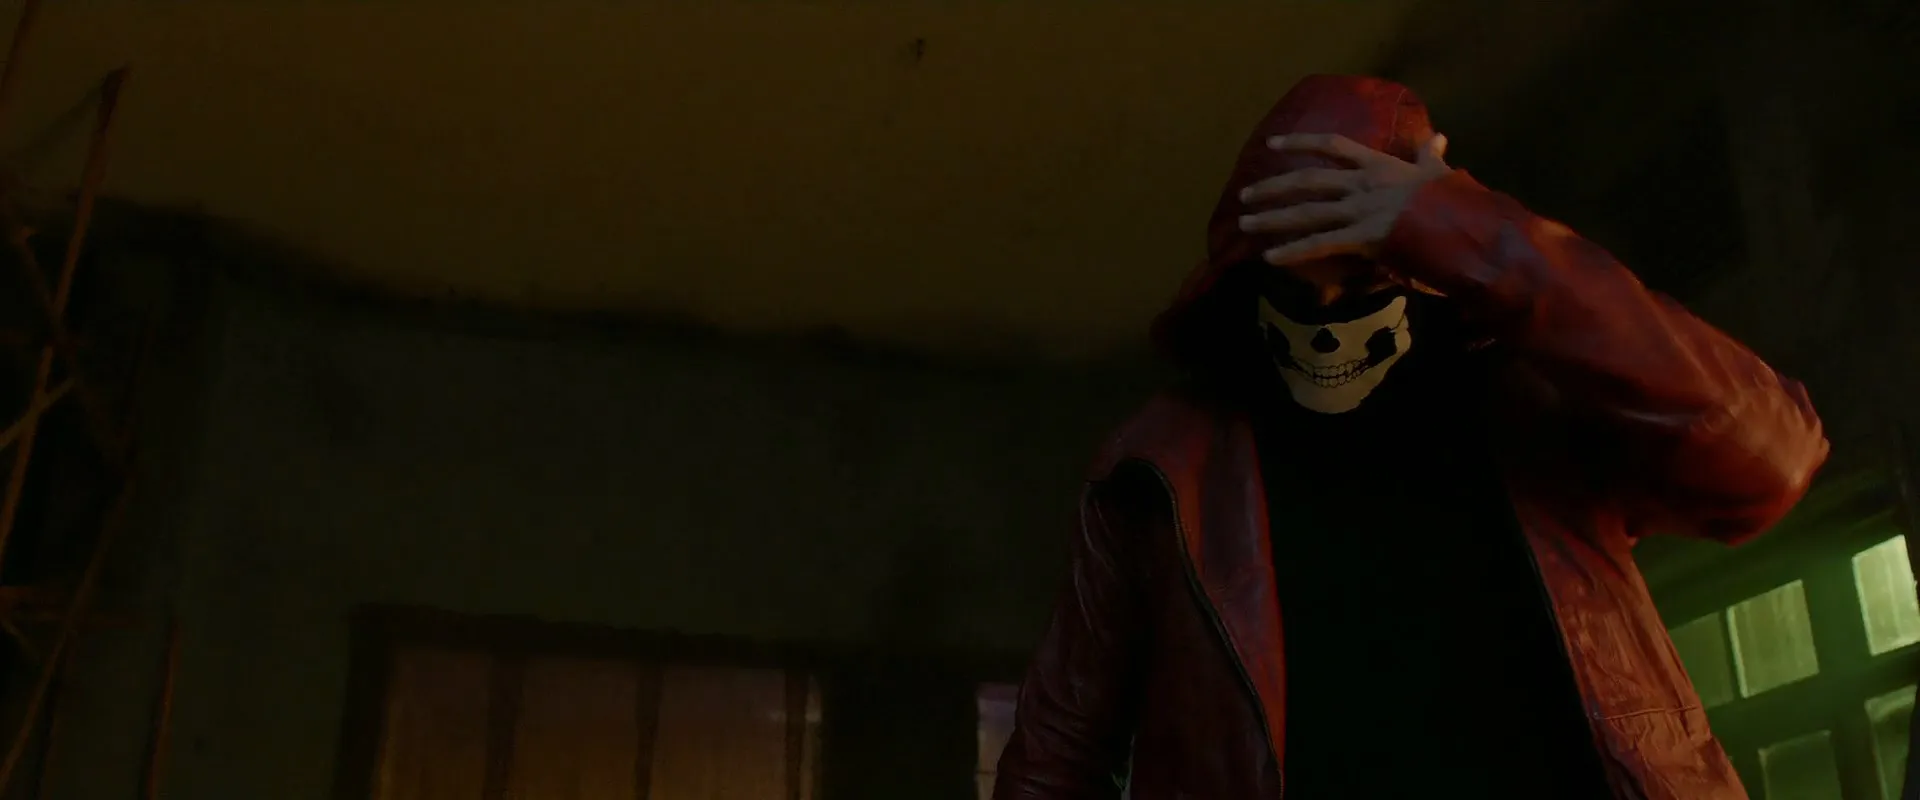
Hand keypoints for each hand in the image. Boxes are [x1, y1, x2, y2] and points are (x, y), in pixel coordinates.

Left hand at [1236, 133, 1451, 266]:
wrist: (1468, 228)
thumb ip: (1430, 156)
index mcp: (1380, 166)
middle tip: (1244, 195)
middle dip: (1273, 187)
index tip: (1273, 143)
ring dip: (1272, 219)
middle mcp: (1364, 184)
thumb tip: (1437, 136)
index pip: (1334, 146)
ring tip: (1244, 225)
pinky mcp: (1364, 237)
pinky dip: (1293, 251)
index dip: (1301, 141)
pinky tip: (1269, 257)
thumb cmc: (1455, 204)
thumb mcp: (1440, 175)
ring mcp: (1361, 210)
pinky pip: (1321, 244)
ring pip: (1307, 212)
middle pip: (1308, 180)